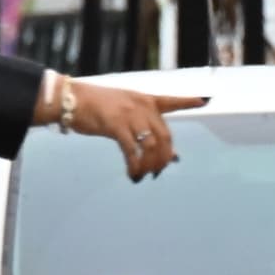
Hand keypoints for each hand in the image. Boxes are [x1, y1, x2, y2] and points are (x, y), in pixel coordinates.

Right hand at [68, 82, 208, 180]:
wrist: (70, 99)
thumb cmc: (95, 106)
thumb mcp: (123, 111)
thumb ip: (144, 127)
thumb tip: (169, 154)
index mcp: (144, 99)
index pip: (171, 101)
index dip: (188, 101)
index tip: (204, 100)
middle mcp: (141, 106)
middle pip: (165, 136)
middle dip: (164, 158)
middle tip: (158, 173)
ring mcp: (130, 114)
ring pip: (151, 146)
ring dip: (150, 166)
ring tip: (143, 176)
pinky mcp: (116, 125)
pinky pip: (132, 151)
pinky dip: (135, 166)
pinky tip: (133, 174)